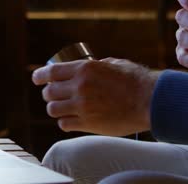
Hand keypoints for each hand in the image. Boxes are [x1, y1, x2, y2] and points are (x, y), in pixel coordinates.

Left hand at [31, 58, 159, 135]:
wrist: (150, 101)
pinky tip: (69, 120)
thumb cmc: (135, 80)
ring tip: (60, 108)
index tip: (37, 79)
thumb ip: (96, 66)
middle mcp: (79, 87)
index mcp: (84, 69)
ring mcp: (82, 106)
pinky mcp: (88, 123)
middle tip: (53, 95)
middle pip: (49, 92)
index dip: (39, 76)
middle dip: (49, 94)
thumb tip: (86, 67)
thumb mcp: (113, 64)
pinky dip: (64, 122)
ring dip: (54, 108)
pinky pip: (64, 124)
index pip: (51, 72)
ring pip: (53, 109)